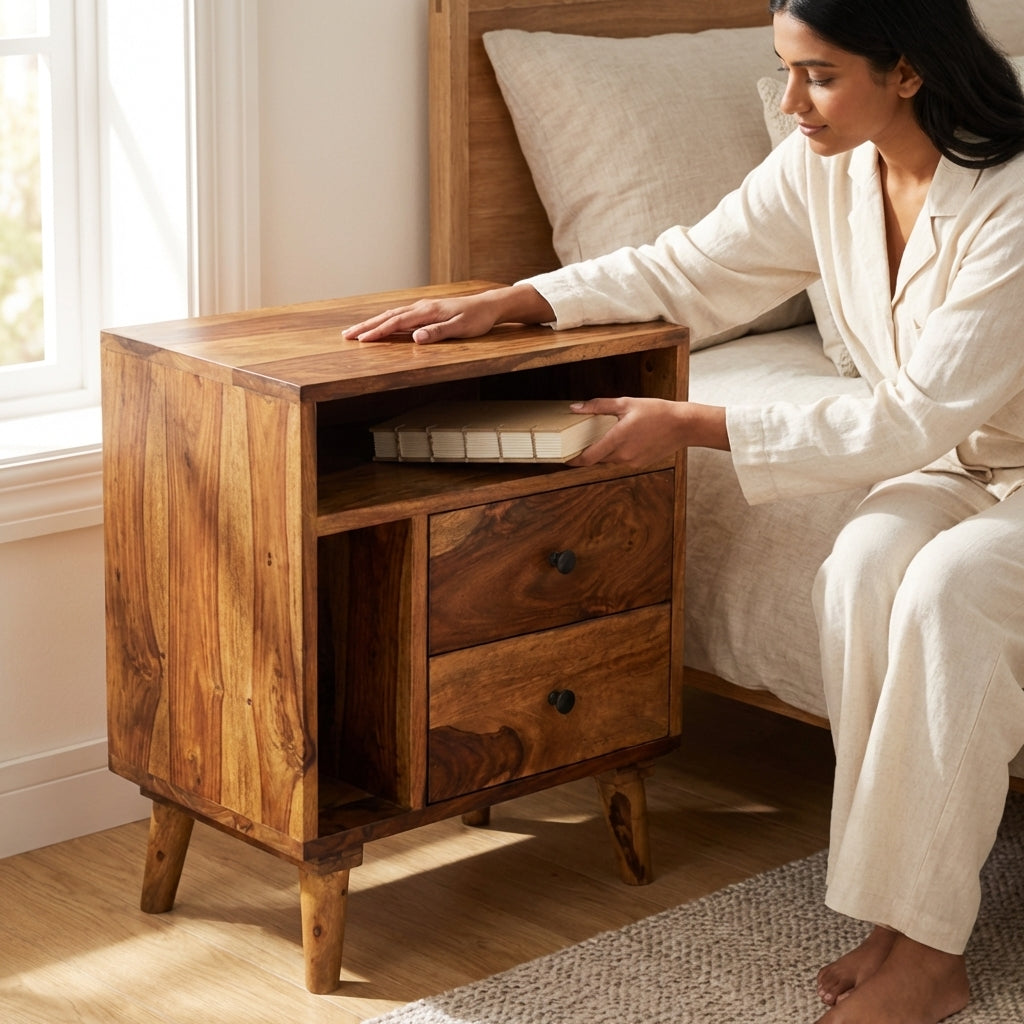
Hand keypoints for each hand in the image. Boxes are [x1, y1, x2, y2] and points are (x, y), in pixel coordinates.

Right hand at [343, 284, 554, 343]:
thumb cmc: (477, 319)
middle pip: (388, 317)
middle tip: (346, 335)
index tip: (360, 340)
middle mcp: (421, 307)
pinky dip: (385, 320)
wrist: (489, 305)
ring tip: (356, 331)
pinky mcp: (426, 310)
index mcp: (427, 312)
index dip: (377, 332)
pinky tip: (379, 325)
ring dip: (372, 323)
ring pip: (392, 315)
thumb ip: (438, 333)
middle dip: (366, 326)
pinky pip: (400, 316)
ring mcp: (423, 308)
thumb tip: (416, 338)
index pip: (396, 323)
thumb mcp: (461, 328)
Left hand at [567, 397, 728, 466]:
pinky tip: (621, 439)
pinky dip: (616, 452)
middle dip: (587, 452)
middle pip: (596, 458)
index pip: (587, 458)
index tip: (563, 457)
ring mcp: (632, 461)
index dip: (573, 460)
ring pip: (608, 460)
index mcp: (617, 439)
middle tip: (579, 441)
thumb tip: (575, 408)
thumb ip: (598, 406)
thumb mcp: (626, 403)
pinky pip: (621, 460)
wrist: (683, 425)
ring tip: (602, 436)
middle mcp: (623, 455)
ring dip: (602, 451)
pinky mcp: (640, 463)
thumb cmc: (656, 411)